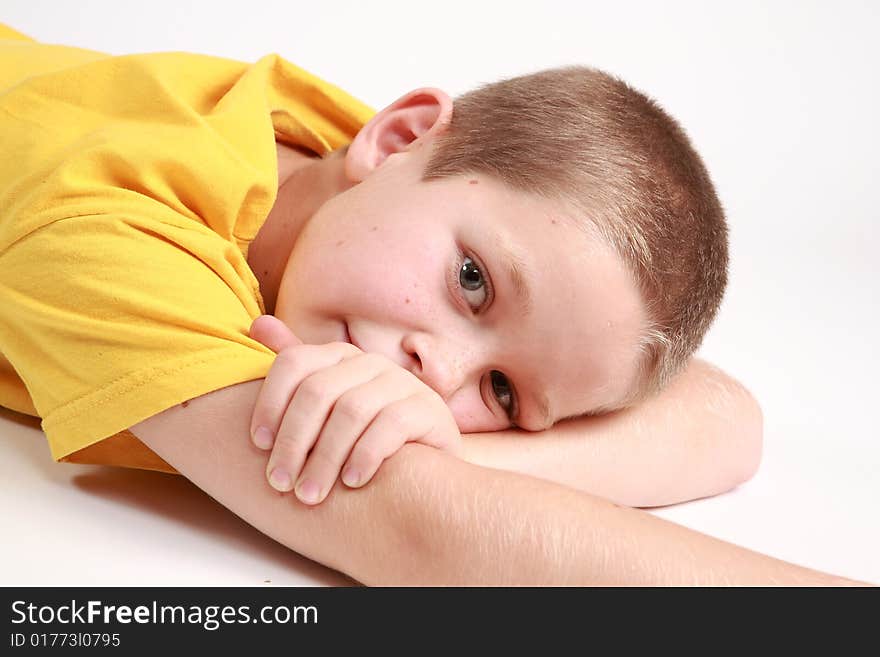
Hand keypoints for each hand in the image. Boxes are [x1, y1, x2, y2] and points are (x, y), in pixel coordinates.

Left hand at [248, 314, 462, 504]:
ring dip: (325, 458)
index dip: (270, 401)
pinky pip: (390, 425)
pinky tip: (351, 482)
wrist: (427, 460)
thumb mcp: (329, 402)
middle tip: (280, 483)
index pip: (294, 363)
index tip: (258, 445)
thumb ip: (297, 370)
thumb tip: (257, 325)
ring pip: (351, 411)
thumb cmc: (364, 433)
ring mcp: (402, 383)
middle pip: (318, 391)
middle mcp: (370, 363)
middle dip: (293, 441)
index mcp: (339, 356)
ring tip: (309, 494)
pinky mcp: (428, 408)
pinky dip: (365, 455)